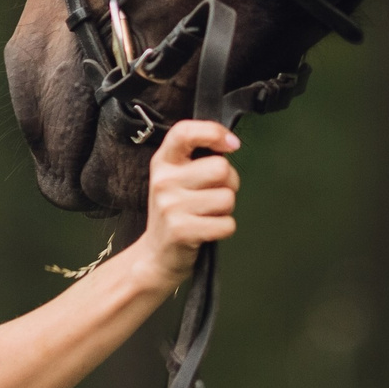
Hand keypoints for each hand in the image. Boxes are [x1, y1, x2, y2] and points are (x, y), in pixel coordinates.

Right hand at [132, 119, 240, 291]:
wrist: (157, 255)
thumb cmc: (175, 213)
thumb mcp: (175, 178)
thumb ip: (196, 158)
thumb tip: (230, 144)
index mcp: (163, 162)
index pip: (184, 132)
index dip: (213, 132)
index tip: (231, 144)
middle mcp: (163, 181)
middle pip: (220, 168)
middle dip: (229, 182)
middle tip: (215, 194)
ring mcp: (170, 206)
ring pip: (227, 197)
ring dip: (226, 209)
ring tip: (207, 214)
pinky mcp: (181, 230)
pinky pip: (227, 224)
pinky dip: (224, 229)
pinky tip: (207, 230)